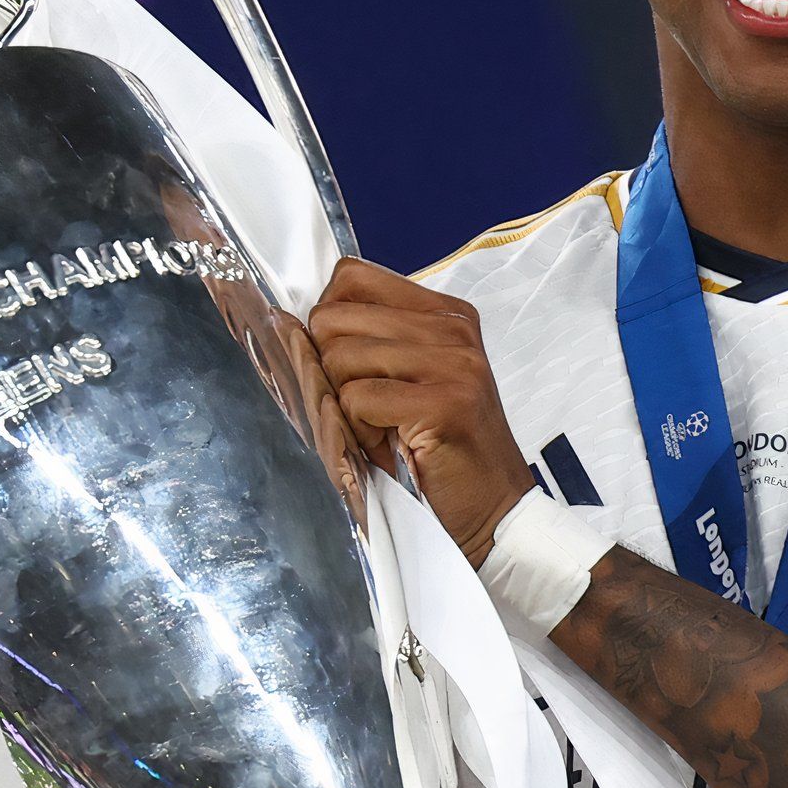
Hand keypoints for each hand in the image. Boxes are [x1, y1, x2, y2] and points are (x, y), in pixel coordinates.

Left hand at [309, 257, 535, 563]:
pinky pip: (357, 400)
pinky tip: (389, 447)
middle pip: (333, 318)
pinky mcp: (443, 403)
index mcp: (445, 313)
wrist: (495, 511)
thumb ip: (372, 341)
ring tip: (382, 429)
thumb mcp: (414, 378)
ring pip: (339, 358)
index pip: (351, 276)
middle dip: (330, 370)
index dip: (328, 320)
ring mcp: (452, 363)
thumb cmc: (443, 449)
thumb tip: (292, 323)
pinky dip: (360, 432)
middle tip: (366, 408)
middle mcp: (452, 328)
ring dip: (346, 406)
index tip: (344, 363)